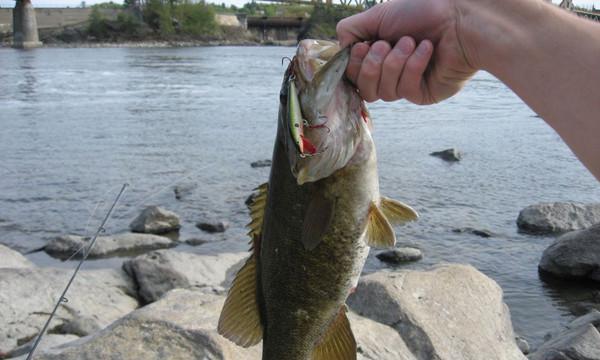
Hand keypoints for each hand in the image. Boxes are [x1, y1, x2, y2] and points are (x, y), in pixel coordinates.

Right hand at [336, 0, 477, 103]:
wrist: (461, 17)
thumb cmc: (424, 11)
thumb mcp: (378, 15)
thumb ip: (351, 30)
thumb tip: (342, 49)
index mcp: (379, 53)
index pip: (353, 75)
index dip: (354, 65)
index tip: (363, 46)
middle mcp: (391, 71)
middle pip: (365, 89)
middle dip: (372, 66)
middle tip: (385, 44)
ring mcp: (408, 84)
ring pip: (383, 92)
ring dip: (395, 63)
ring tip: (411, 42)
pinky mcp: (424, 94)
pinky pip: (406, 90)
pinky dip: (414, 66)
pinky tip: (426, 49)